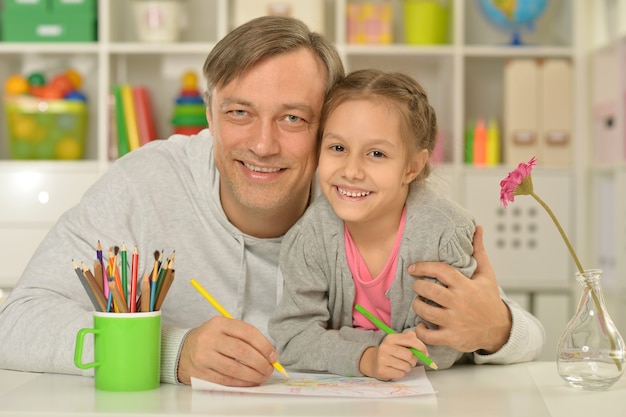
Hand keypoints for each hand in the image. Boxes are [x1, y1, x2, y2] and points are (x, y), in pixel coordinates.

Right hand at [177, 316, 276, 385]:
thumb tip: (269, 354)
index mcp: (219, 323)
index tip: (273, 355)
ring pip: (235, 369)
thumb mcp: (224, 329)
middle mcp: (209, 338)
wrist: (182, 350)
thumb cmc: (211, 339)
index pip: (247, 332)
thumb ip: (245, 337)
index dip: (264, 345)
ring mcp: (203, 357)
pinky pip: (226, 381)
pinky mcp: (200, 373)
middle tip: (269, 368)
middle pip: (242, 351)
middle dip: (260, 362)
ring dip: (253, 375)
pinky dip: (241, 383)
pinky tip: (249, 382)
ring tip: (262, 376)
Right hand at [359, 332, 421, 380]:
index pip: (411, 340)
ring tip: (402, 365)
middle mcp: (385, 347)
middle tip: (411, 361)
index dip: (421, 347)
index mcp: (390, 338)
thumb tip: (417, 338)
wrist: (374, 362)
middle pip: (409, 355)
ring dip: (408, 368)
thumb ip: (409, 338)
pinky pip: (400, 374)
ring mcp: (382, 359)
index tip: (425, 353)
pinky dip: (402, 373)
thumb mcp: (398, 342)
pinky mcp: (382, 371)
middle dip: (414, 360)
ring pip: (406, 366)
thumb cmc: (391, 352)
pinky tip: (396, 370)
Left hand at [410, 225, 511, 352]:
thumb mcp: (487, 275)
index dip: (423, 267)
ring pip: (425, 311)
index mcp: (466, 285)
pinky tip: (422, 324)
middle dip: (418, 286)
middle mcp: (459, 302)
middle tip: (417, 286)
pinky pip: (428, 335)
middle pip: (429, 290)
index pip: (441, 271)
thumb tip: (477, 228)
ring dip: (417, 305)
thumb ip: (479, 251)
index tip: (413, 268)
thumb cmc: (488, 299)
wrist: (499, 329)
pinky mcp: (452, 337)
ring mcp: (455, 321)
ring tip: (419, 302)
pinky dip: (420, 330)